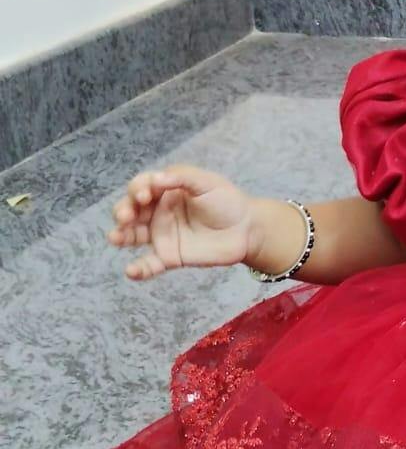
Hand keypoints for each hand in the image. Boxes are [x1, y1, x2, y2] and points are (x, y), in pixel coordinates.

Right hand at [107, 165, 254, 280]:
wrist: (248, 229)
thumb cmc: (227, 201)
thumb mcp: (206, 182)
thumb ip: (181, 178)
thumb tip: (155, 179)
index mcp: (166, 190)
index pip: (141, 187)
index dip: (138, 189)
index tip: (145, 195)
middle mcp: (158, 212)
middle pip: (130, 210)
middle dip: (123, 211)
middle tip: (127, 216)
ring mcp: (162, 235)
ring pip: (132, 236)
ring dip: (120, 236)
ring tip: (115, 237)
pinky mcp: (170, 257)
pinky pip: (149, 265)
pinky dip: (138, 269)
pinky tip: (131, 271)